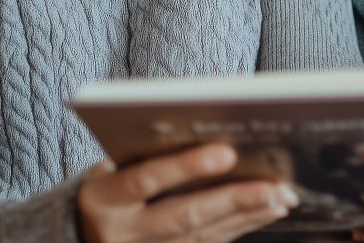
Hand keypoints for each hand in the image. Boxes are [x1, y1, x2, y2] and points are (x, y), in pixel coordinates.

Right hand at [77, 143, 297, 242]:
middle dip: (234, 199)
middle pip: (183, 216)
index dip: (185, 166)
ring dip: (247, 215)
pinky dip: (240, 226)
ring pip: (202, 235)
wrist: (82, 232)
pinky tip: (265, 212)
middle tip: (275, 186)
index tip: (227, 151)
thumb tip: (214, 132)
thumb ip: (149, 152)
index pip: (145, 179)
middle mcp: (122, 233)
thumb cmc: (108, 184)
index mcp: (103, 198)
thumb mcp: (112, 166)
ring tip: (281, 197)